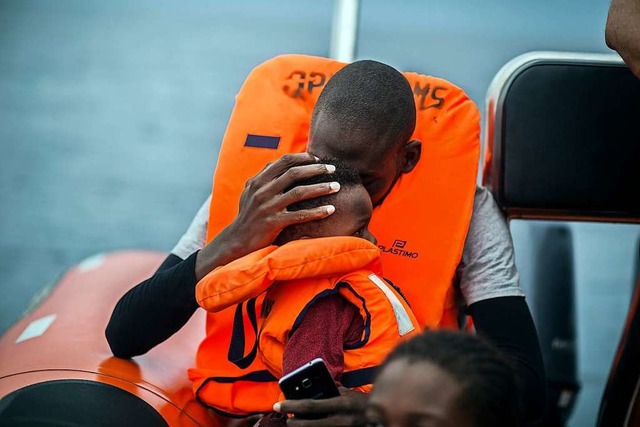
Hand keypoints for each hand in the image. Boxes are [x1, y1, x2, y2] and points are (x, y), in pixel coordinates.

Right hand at [196, 153, 337, 279]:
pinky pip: (300, 215)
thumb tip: (277, 163)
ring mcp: (268, 206)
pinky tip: (330, 210)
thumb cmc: (247, 216)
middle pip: (294, 173)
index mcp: (258, 180)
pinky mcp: (273, 223)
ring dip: (321, 188)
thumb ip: (263, 177)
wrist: (236, 241)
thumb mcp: (249, 193)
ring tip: (336, 186)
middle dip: (316, 169)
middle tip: (333, 169)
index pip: (284, 161)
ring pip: (300, 192)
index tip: (319, 159)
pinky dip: (317, 212)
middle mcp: (262, 191)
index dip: (303, 158)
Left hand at [273, 388, 368, 425]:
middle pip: (309, 424)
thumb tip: (313, 390)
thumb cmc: (362, 404)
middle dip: (293, 422)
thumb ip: (332, 391)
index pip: (310, 405)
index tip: (279, 405)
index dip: (292, 406)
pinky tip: (310, 425)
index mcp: (341, 404)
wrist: (382, 417)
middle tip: (285, 418)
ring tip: (295, 423)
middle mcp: (341, 420)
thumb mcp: (348, 394)